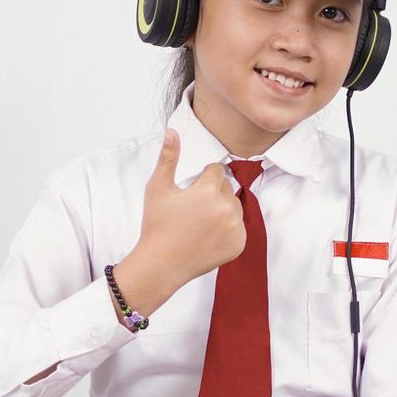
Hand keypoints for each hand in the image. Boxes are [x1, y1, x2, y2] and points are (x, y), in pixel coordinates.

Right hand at [137, 128, 247, 282]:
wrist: (161, 264)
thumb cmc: (157, 225)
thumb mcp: (158, 188)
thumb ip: (168, 158)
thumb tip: (172, 131)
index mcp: (208, 190)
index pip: (216, 170)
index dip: (201, 180)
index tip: (189, 195)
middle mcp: (226, 208)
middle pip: (227, 187)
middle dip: (213, 194)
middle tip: (192, 211)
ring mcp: (235, 228)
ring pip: (235, 206)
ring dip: (223, 210)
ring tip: (200, 224)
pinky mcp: (239, 244)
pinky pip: (239, 226)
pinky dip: (228, 229)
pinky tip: (209, 237)